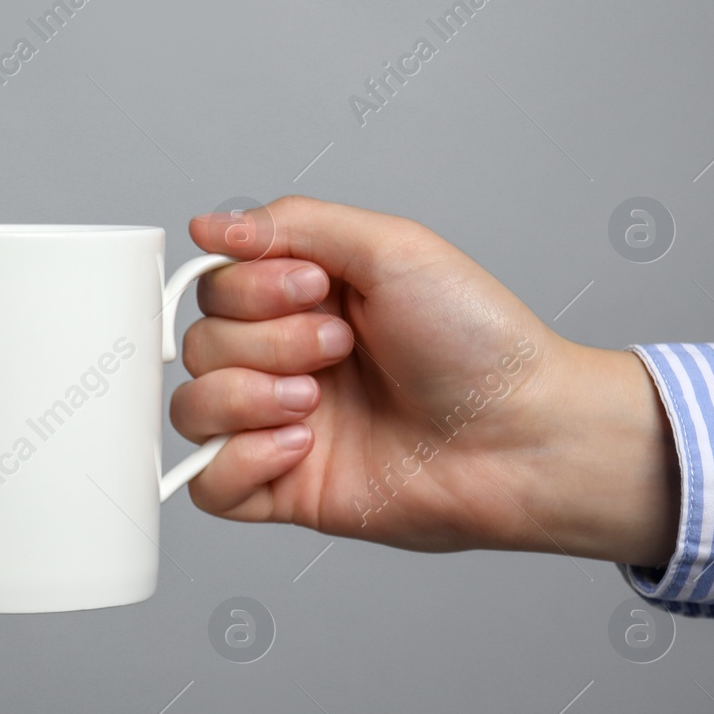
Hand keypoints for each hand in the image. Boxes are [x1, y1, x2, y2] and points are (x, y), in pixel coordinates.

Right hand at [170, 195, 679, 565]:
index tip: (318, 290)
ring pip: (190, 410)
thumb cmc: (480, 344)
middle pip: (199, 344)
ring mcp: (279, 427)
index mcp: (304, 301)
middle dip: (265, 342)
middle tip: (339, 350)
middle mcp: (285, 361)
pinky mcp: (285, 490)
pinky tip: (298, 447)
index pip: (215, 287)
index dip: (250, 289)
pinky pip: (207, 484)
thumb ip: (293, 224)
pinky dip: (237, 463)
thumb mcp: (392, 247)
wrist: (523, 436)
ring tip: (314, 404)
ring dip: (244, 399)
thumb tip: (209, 224)